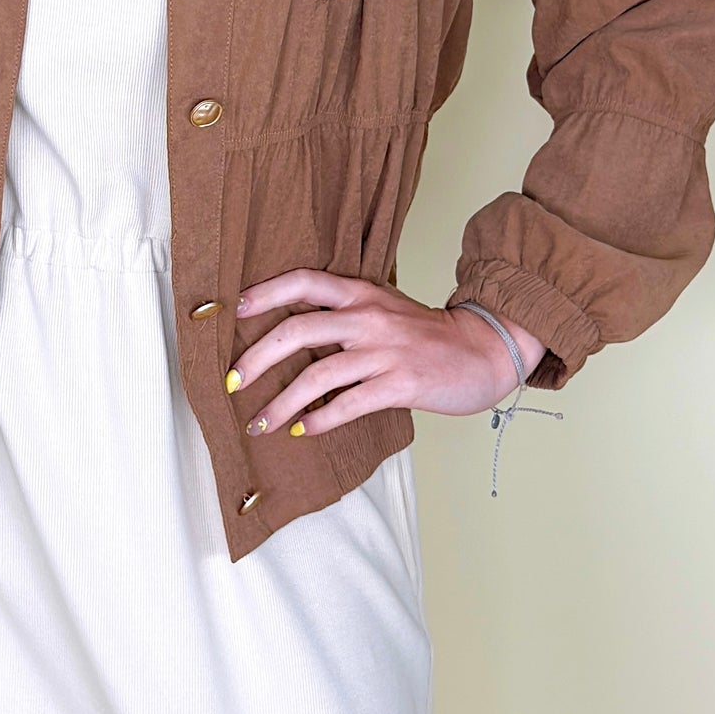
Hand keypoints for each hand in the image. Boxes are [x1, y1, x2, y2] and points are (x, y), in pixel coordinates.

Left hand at [231, 270, 546, 437]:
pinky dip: (320, 420)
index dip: (266, 293)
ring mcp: (384, 351)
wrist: (482, 350)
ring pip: (318, 374)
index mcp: (360, 293)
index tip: (234, 311)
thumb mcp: (382, 307)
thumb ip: (342, 311)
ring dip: (282, 402)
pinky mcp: (400, 383)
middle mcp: (367, 317)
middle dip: (257, 358)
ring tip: (260, 423)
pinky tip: (302, 431)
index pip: (303, 281)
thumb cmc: (424, 333)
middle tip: (232, 382)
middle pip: (297, 330)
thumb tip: (289, 327)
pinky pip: (348, 404)